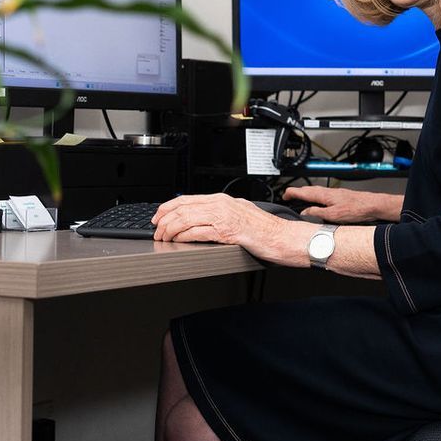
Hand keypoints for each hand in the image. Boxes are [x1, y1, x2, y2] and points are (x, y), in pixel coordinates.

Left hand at [150, 193, 306, 264]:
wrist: (284, 237)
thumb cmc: (266, 230)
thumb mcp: (239, 215)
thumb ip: (221, 215)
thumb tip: (201, 220)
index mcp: (223, 200)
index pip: (187, 199)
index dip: (168, 207)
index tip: (158, 216)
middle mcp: (222, 205)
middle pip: (183, 208)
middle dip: (164, 220)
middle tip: (156, 230)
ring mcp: (225, 218)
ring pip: (187, 219)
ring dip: (170, 230)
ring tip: (163, 238)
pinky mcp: (228, 232)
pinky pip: (199, 232)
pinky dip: (184, 237)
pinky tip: (177, 241)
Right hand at [280, 185, 393, 224]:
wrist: (373, 205)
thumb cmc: (357, 209)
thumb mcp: (334, 215)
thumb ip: (317, 213)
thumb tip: (305, 212)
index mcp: (324, 195)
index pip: (303, 192)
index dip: (292, 193)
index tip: (284, 195)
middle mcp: (328, 192)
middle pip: (308, 190)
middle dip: (297, 192)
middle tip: (289, 196)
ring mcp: (335, 193)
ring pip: (316, 191)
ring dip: (306, 193)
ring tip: (300, 198)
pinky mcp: (340, 196)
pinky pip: (323, 194)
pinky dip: (315, 196)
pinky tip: (319, 201)